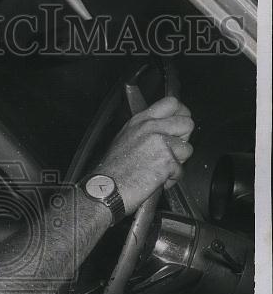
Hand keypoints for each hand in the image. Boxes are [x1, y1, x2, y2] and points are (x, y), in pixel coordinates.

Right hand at [95, 96, 194, 214]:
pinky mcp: (166, 160)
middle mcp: (150, 128)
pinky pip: (180, 170)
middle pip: (187, 123)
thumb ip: (145, 131)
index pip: (171, 103)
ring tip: (161, 170)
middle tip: (173, 151)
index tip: (180, 126)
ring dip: (177, 163)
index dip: (182, 113)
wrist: (106, 190)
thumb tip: (164, 133)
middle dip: (185, 139)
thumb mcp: (124, 139)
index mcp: (140, 121)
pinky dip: (171, 179)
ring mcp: (159, 143)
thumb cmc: (112, 172)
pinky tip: (156, 181)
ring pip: (187, 149)